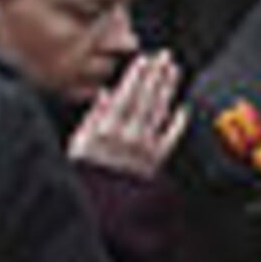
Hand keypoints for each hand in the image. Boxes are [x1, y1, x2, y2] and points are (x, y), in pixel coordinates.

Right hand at [68, 50, 186, 179]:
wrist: (101, 205)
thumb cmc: (85, 172)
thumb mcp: (77, 142)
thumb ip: (93, 117)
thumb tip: (105, 94)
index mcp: (107, 128)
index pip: (126, 95)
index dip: (137, 75)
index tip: (145, 59)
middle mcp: (129, 135)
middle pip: (146, 98)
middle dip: (156, 75)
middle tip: (165, 57)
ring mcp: (146, 147)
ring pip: (160, 111)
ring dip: (168, 89)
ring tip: (173, 72)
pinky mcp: (158, 160)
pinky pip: (172, 136)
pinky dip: (178, 121)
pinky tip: (183, 107)